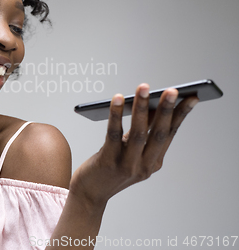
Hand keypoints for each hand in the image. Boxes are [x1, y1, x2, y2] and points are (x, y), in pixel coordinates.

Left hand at [70, 83, 198, 208]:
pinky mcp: (108, 162)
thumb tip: (148, 104)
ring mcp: (127, 166)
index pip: (170, 134)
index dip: (181, 115)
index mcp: (154, 162)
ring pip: (138, 133)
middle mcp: (144, 166)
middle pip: (158, 134)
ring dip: (141, 108)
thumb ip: (141, 134)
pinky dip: (116, 115)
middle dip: (166, 110)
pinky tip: (117, 99)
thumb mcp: (131, 153)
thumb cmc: (110, 169)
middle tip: (172, 90)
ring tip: (143, 88)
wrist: (90, 194)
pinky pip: (113, 134)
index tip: (192, 98)